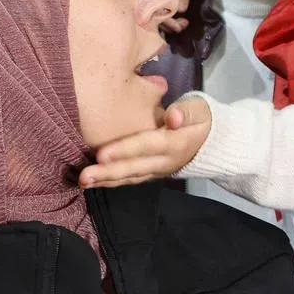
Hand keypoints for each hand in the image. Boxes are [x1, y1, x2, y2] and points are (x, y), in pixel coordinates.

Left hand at [80, 97, 211, 187]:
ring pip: (129, 177)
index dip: (125, 150)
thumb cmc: (198, 118)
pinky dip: (111, 182)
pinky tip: (92, 183)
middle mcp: (164, 162)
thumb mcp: (198, 110)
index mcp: (175, 142)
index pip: (147, 145)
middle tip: (84, 176)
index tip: (102, 154)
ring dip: (106, 181)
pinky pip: (129, 180)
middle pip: (134, 167)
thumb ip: (186, 111)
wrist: (211, 142)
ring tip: (83, 182)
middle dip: (109, 172)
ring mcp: (156, 171)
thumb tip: (173, 117)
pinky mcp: (150, 175)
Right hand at [156, 0, 202, 32]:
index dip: (168, 22)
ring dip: (170, 22)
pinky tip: (180, 19)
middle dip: (169, 25)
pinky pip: (164, 10)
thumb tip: (180, 11)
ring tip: (183, 24)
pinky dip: (171, 17)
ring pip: (160, 14)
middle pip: (156, 16)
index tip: (179, 26)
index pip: (157, 13)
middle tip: (183, 26)